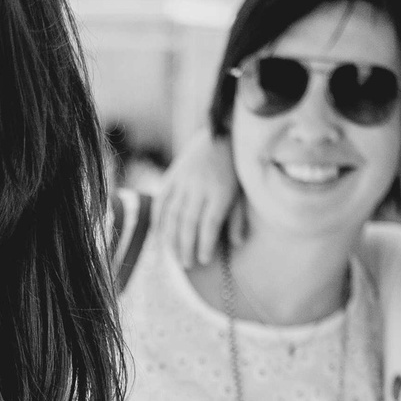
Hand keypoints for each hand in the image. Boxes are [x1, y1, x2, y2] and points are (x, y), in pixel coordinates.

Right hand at [157, 129, 244, 267]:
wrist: (220, 135)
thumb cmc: (235, 169)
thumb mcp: (242, 192)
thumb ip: (238, 217)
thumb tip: (237, 242)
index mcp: (220, 191)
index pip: (209, 223)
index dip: (205, 243)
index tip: (204, 260)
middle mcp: (199, 186)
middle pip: (188, 221)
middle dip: (186, 246)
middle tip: (187, 265)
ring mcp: (183, 180)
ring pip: (172, 213)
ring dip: (171, 238)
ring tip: (174, 256)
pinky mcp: (172, 176)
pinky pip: (161, 201)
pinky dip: (158, 220)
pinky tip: (160, 236)